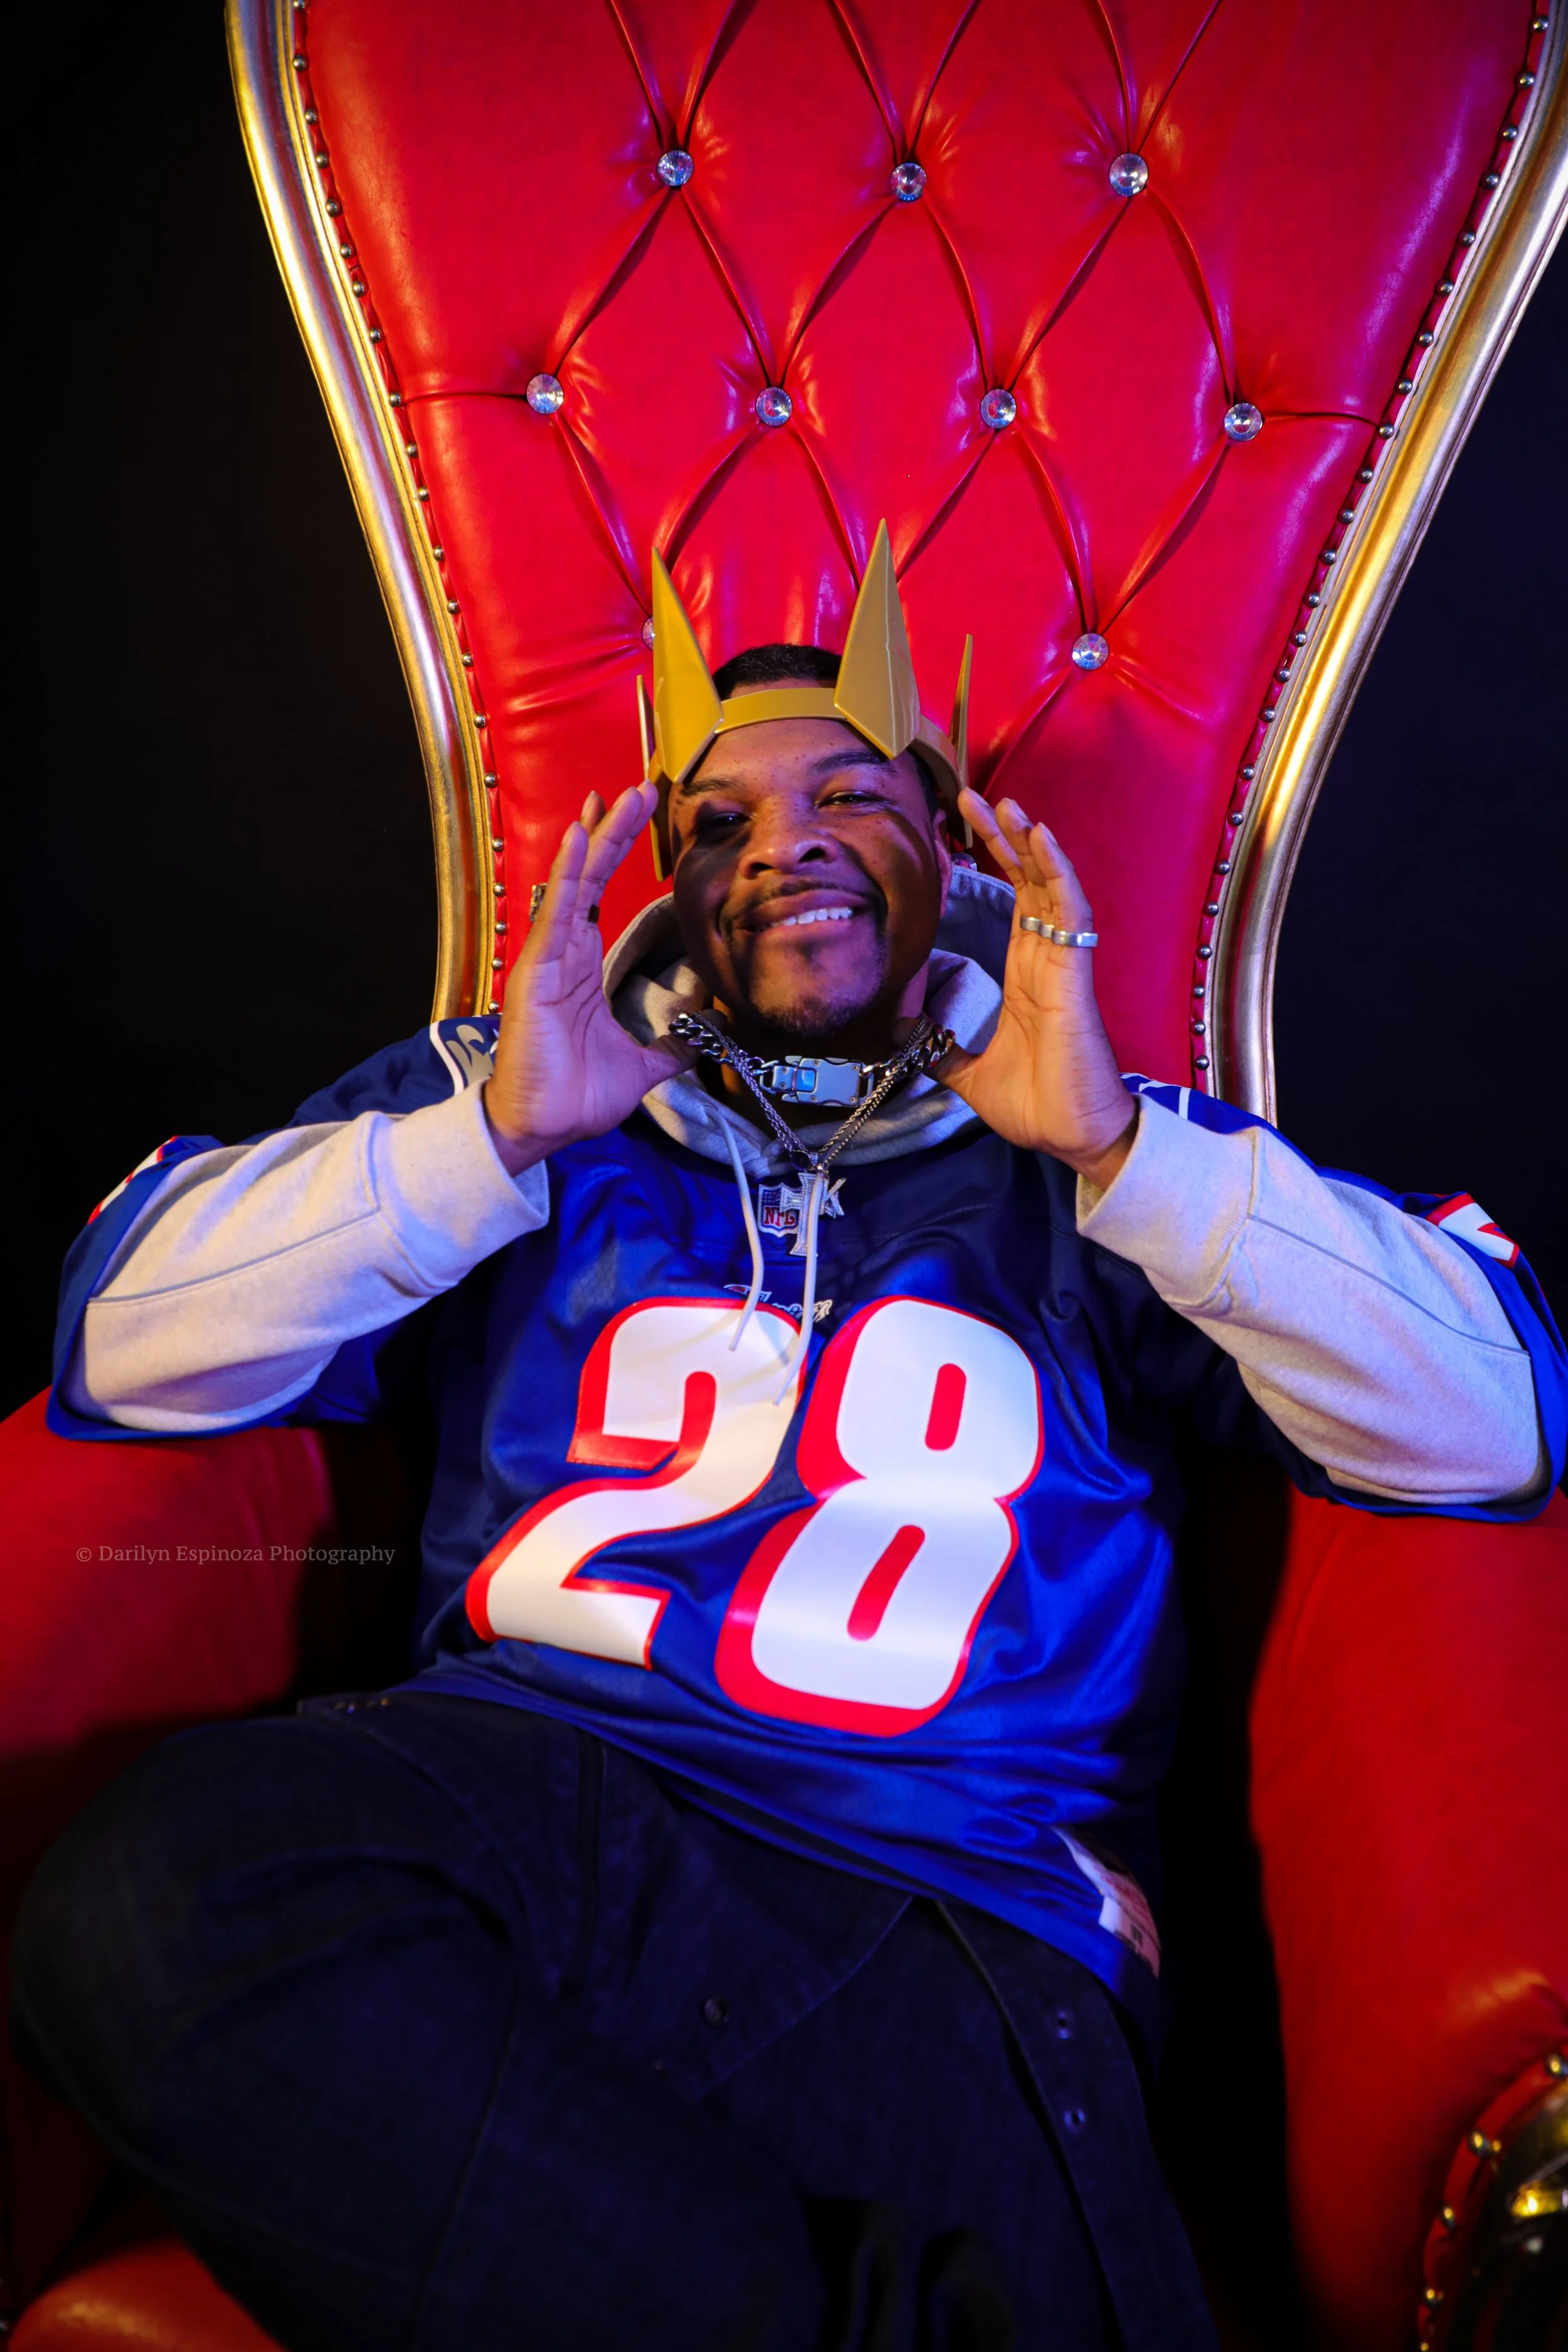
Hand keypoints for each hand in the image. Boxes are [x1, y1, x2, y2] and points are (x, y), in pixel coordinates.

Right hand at [483, 785, 696, 1174]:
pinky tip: (577, 837)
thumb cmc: (576, 1095)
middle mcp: (563, 954)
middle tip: (639, 788)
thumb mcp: (643, 1065)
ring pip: (572, 884)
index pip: (601, 895)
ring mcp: (546, 959)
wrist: (543, 1127)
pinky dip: (565, 874)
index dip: (618, 854)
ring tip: (613, 796)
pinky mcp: (536, 972)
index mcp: (583, 968)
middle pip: (589, 876)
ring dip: (594, 839)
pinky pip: (553, 912)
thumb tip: (706, 1031)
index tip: (641, 817)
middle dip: (614, 831)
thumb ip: (672, 1044)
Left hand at [939, 793, 1136, 1187]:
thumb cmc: (1039, 1106)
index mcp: (1026, 974)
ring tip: (1007, 803)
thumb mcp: (971, 1075)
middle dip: (1001, 837)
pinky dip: (1059, 874)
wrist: (1074, 1136)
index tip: (959, 828)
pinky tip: (1043, 841)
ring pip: (1050, 886)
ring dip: (1030, 843)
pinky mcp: (1075, 975)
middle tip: (971, 796)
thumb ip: (944, 1049)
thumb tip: (909, 1036)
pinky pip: (1072, 914)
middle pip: (1027, 881)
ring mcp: (1063, 964)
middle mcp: (1046, 960)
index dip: (991, 862)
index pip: (1010, 901)